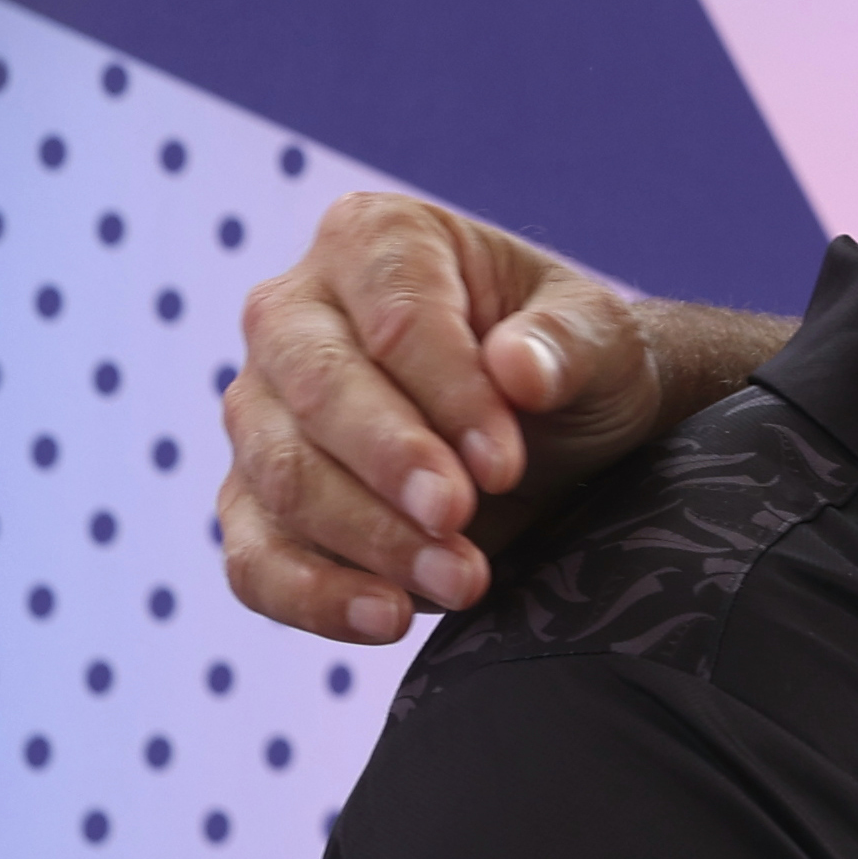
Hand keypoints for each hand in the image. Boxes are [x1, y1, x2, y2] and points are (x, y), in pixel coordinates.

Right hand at [217, 193, 665, 641]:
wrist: (561, 434)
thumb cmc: (572, 364)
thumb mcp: (604, 342)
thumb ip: (572, 345)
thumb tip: (520, 368)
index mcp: (375, 239)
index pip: (395, 317)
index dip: (447, 394)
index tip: (504, 462)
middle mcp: (293, 312)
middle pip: (316, 388)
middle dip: (391, 464)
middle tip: (462, 521)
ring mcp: (261, 408)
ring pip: (281, 475)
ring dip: (370, 538)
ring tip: (465, 581)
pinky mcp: (256, 499)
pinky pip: (253, 555)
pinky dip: (311, 595)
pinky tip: (388, 619)